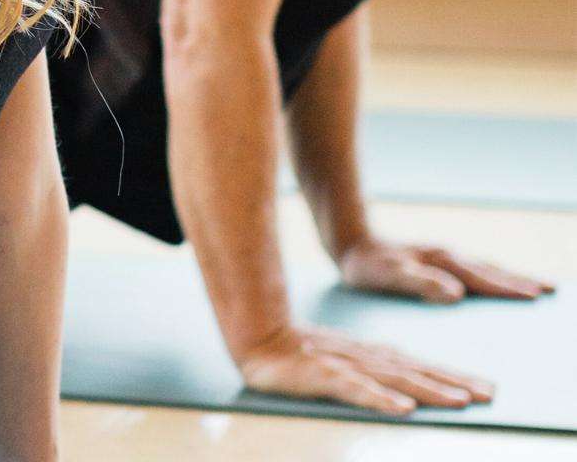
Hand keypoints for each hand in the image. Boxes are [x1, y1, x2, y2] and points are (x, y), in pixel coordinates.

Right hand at [237, 323, 492, 415]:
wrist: (257, 339)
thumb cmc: (300, 354)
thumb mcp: (344, 361)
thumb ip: (374, 372)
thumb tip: (408, 389)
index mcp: (372, 356)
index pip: (421, 368)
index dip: (454, 378)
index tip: (487, 391)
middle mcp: (366, 358)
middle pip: (417, 374)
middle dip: (455, 384)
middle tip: (490, 396)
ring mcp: (345, 366)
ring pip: (395, 381)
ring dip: (429, 391)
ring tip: (460, 402)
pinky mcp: (323, 376)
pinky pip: (355, 390)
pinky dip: (380, 398)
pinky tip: (401, 408)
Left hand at [339, 239, 556, 302]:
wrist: (348, 243)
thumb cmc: (366, 265)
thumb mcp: (388, 276)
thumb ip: (420, 283)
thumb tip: (456, 294)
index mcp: (442, 262)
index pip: (483, 279)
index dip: (510, 288)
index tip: (537, 296)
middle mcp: (448, 256)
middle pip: (492, 271)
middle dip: (522, 281)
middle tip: (553, 290)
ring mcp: (444, 256)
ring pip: (486, 268)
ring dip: (511, 277)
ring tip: (537, 286)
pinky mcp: (437, 261)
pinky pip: (474, 269)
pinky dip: (493, 275)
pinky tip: (497, 283)